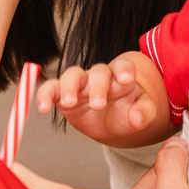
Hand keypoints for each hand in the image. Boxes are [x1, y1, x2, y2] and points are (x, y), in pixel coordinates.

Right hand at [38, 56, 158, 142]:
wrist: (110, 122)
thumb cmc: (126, 112)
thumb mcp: (141, 114)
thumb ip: (144, 113)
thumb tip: (137, 117)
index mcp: (121, 77)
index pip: (123, 66)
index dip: (124, 70)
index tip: (126, 80)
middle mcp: (99, 76)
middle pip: (97, 72)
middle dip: (97, 87)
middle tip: (98, 104)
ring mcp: (79, 83)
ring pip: (72, 75)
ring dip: (69, 87)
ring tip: (70, 102)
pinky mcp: (62, 94)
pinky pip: (50, 89)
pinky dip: (44, 95)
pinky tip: (43, 107)